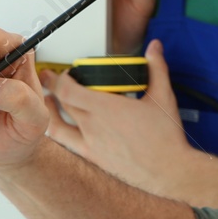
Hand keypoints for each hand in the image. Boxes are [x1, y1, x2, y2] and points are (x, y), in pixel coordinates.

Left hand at [43, 39, 196, 195]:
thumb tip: (155, 48)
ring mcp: (90, 143)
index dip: (60, 79)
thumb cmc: (165, 138)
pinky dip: (59, 132)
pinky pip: (67, 143)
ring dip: (52, 110)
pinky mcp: (93, 157)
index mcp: (106, 108)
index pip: (67, 89)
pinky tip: (62, 127)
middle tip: (57, 82)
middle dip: (56, 89)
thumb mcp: (162, 96)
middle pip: (62, 103)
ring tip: (50, 102)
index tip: (65, 73)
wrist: (167, 170)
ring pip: (59, 124)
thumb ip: (157, 67)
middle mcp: (93, 125)